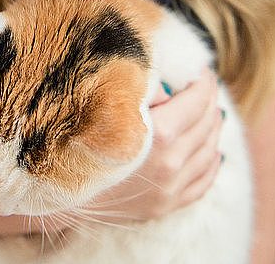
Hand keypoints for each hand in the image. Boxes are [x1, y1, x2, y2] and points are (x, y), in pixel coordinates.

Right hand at [88, 66, 222, 220]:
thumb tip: (168, 80)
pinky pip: (203, 182)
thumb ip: (142, 90)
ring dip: (214, 127)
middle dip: (210, 100)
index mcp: (159, 136)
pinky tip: (213, 150)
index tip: (200, 69)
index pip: (197, 100)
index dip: (202, 80)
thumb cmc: (79, 142)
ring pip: (210, 151)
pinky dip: (212, 163)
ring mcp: (170, 189)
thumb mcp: (108, 106)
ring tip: (211, 112)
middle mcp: (171, 164)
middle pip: (207, 124)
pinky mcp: (166, 205)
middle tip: (204, 86)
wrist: (60, 194)